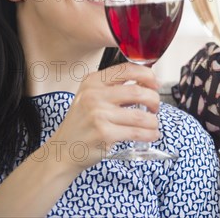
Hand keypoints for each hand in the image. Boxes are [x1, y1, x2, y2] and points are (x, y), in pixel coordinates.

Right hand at [46, 63, 160, 170]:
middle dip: (154, 100)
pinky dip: (150, 134)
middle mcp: (94, 96)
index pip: (128, 69)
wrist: (63, 150)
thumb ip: (116, 88)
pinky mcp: (104, 134)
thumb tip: (148, 84)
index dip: (148, 76)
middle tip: (155, 107)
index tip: (155, 84)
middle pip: (138, 92)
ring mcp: (99, 115)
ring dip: (153, 121)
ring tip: (153, 124)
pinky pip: (137, 133)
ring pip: (141, 116)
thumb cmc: (82, 123)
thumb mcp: (92, 97)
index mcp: (93, 82)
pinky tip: (151, 135)